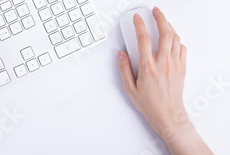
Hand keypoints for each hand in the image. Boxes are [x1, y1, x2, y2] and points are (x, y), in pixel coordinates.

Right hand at [117, 7, 211, 153]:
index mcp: (147, 67)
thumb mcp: (130, 88)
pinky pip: (182, 48)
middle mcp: (163, 63)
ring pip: (175, 38)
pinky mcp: (182, 68)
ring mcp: (174, 64)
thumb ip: (124, 69)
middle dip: (160, 18)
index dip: (139, 25)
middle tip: (155, 11)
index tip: (137, 18)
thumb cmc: (150, 104)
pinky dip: (177, 40)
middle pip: (164, 33)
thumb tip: (121, 55)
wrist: (168, 115)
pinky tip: (172, 39)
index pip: (143, 39)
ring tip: (163, 22)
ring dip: (169, 27)